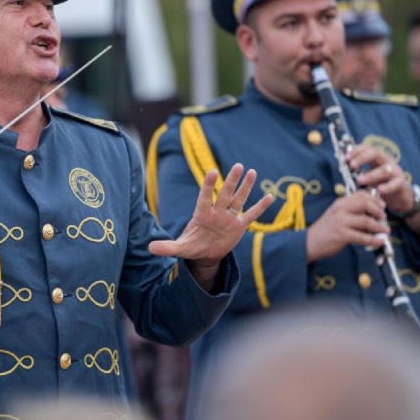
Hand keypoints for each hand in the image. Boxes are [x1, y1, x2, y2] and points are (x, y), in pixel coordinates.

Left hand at [148, 164, 273, 268]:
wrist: (205, 254)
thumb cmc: (192, 246)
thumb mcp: (180, 248)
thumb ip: (167, 247)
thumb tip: (149, 248)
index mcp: (201, 214)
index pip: (205, 197)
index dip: (208, 185)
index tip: (213, 171)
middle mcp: (216, 212)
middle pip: (225, 194)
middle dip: (230, 181)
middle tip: (237, 166)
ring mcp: (228, 218)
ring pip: (238, 200)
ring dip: (245, 187)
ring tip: (252, 171)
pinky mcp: (239, 226)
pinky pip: (250, 215)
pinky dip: (259, 207)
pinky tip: (269, 196)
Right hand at [305, 192, 388, 261]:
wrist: (309, 242)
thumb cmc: (326, 229)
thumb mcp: (336, 214)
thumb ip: (351, 211)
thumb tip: (372, 214)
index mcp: (340, 203)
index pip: (361, 195)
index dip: (375, 199)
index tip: (382, 205)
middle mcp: (341, 209)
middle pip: (365, 204)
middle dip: (379, 211)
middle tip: (384, 217)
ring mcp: (341, 222)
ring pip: (366, 221)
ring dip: (379, 227)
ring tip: (385, 230)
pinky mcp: (342, 235)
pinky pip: (363, 237)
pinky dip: (374, 240)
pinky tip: (380, 241)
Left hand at [349, 144, 414, 212]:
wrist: (400, 197)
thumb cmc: (381, 185)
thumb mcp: (368, 178)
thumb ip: (358, 174)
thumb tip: (343, 170)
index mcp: (377, 159)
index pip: (367, 148)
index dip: (356, 150)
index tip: (346, 157)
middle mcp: (387, 162)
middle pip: (376, 153)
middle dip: (362, 158)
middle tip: (352, 165)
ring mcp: (395, 172)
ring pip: (385, 169)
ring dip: (371, 175)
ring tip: (360, 180)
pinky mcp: (401, 183)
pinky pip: (395, 183)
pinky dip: (387, 187)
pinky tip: (379, 190)